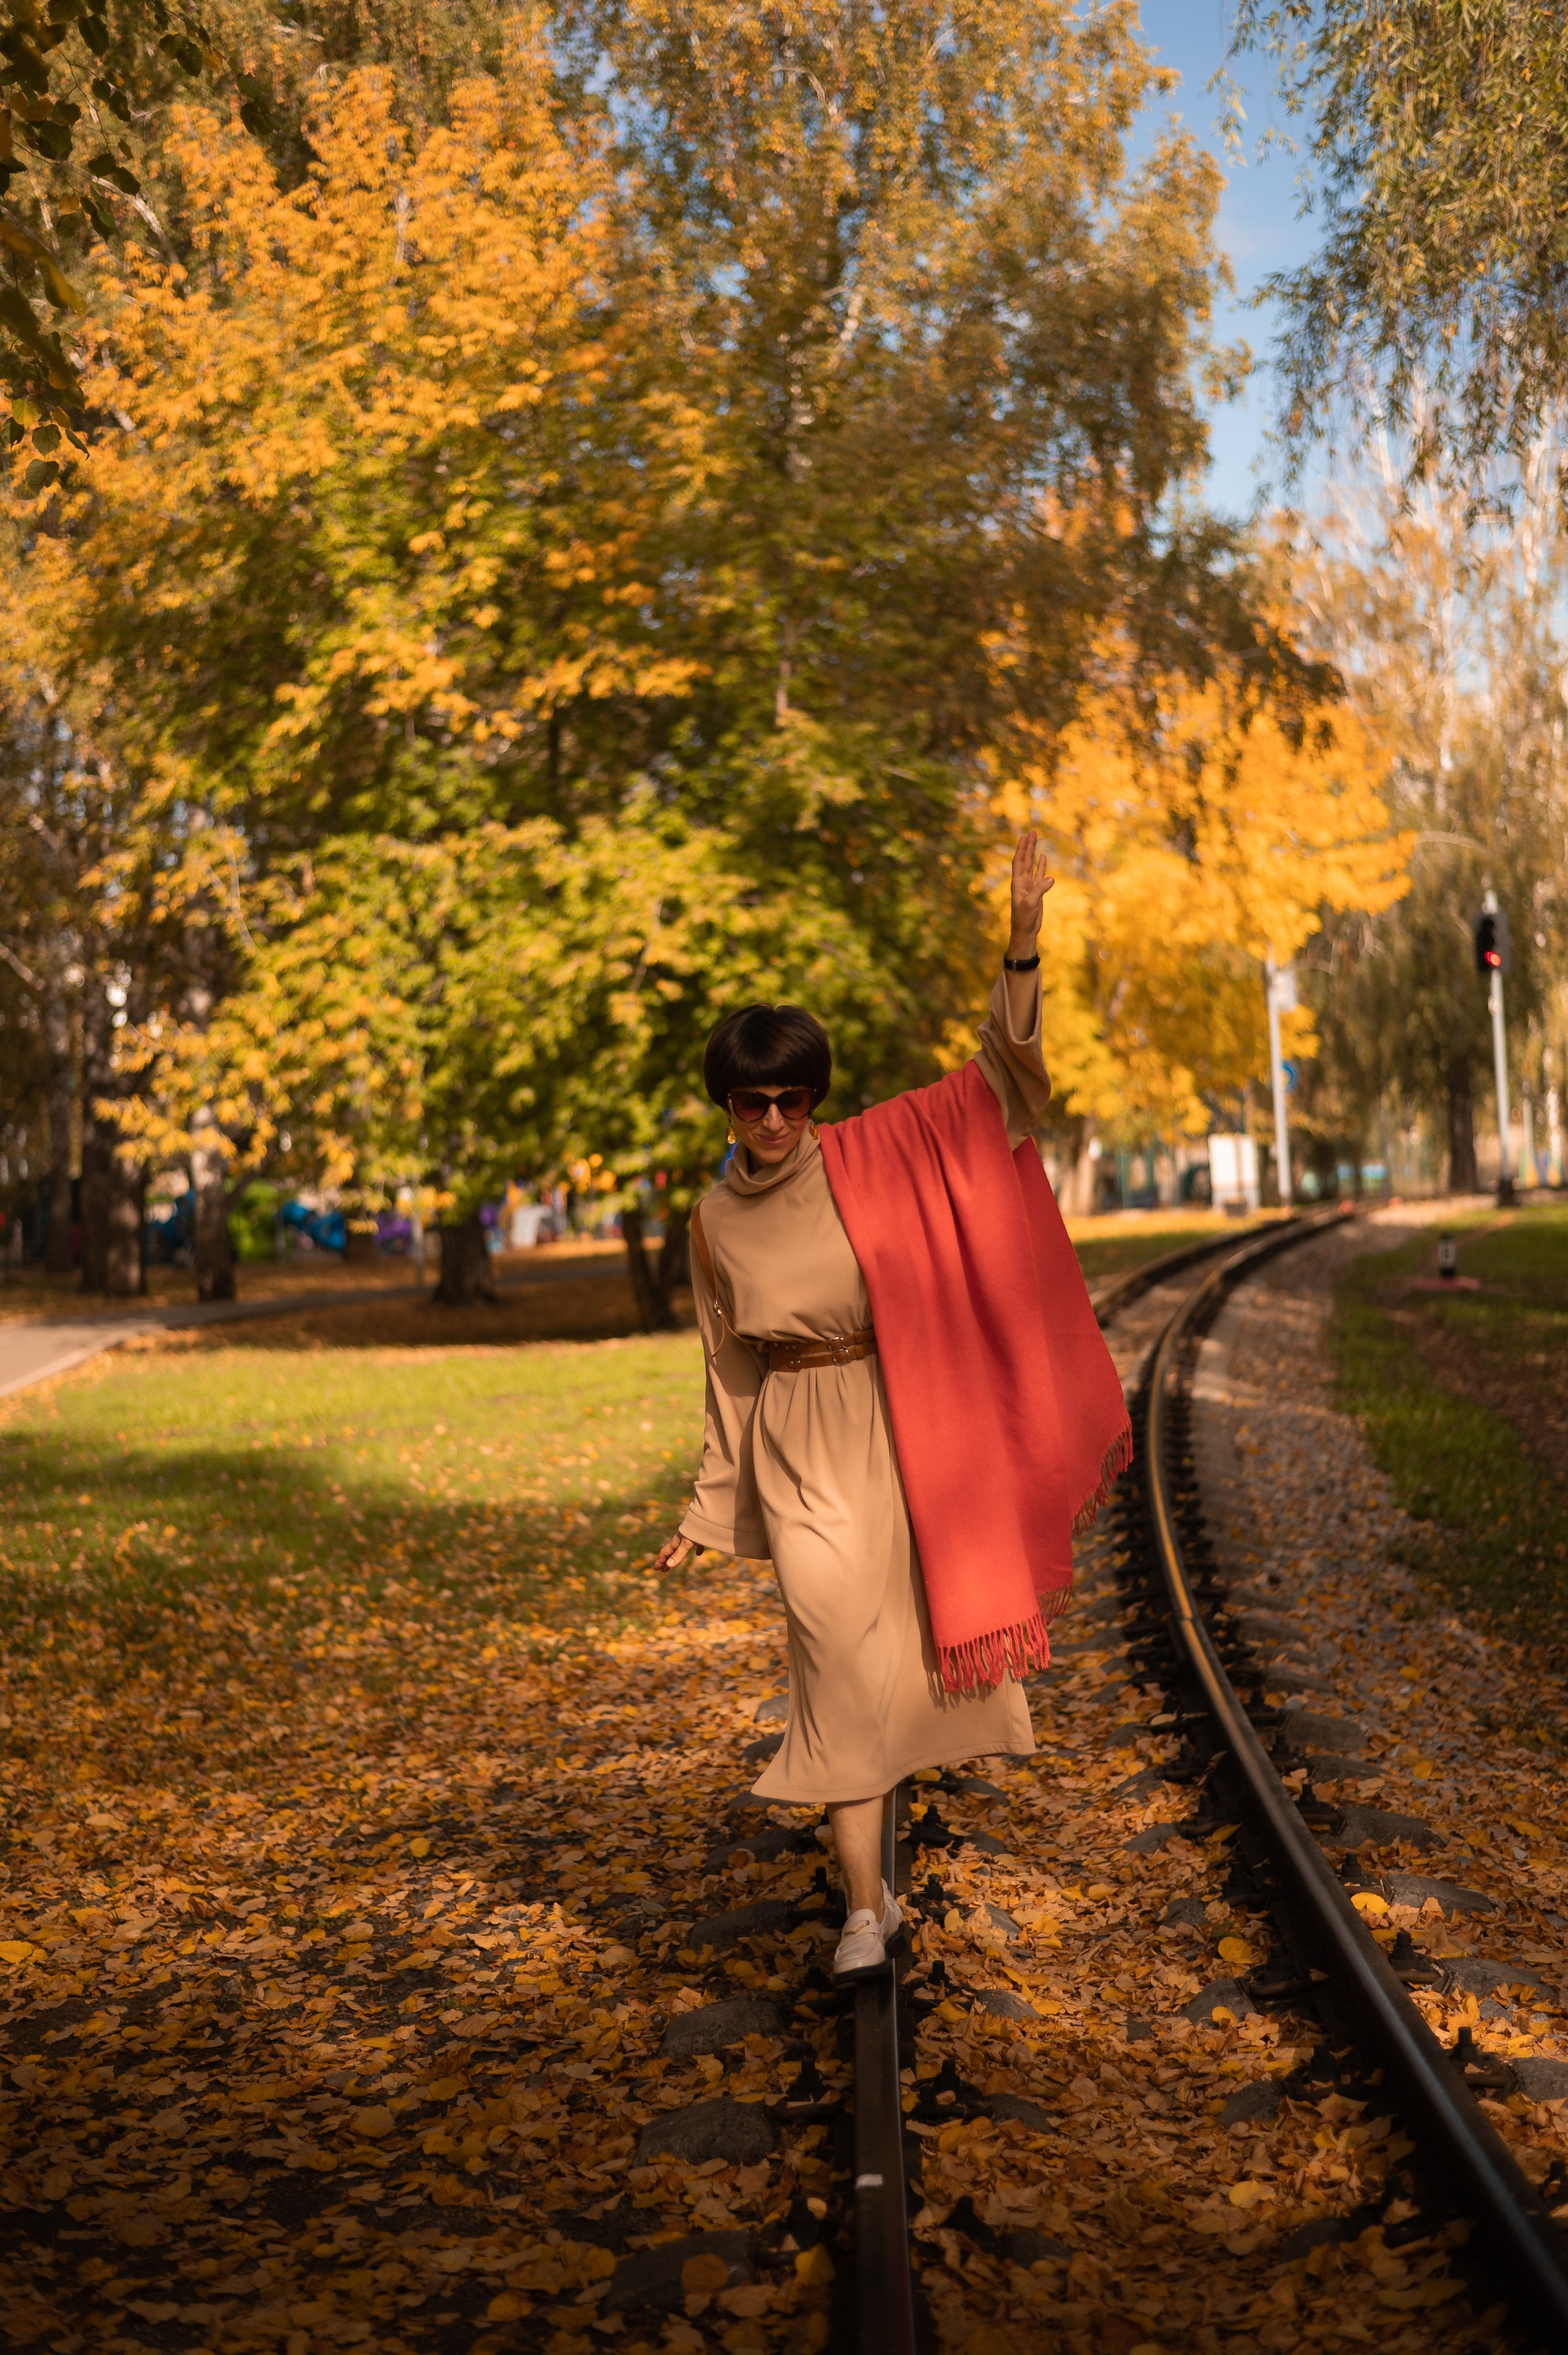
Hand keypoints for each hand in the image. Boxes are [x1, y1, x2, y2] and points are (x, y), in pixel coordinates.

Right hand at [653, 1530, 699, 1573]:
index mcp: (677, 1540)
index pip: (666, 1552)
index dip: (661, 1561)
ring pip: (681, 1548)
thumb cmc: (697, 1528)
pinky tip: (698, 1554)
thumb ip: (679, 1553)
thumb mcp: (687, 1542)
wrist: (708, 1515)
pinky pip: (696, 1545)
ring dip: (676, 1556)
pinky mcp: (700, 1536)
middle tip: (662, 1570)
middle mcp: (682, 1538)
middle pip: (671, 1551)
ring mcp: (690, 1537)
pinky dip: (696, 1550)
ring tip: (675, 1563)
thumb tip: (669, 1565)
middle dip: (666, 1560)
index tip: (656, 1569)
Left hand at [1009, 829, 1053, 956]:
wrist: (1025, 930)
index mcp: (1017, 883)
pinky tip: (1043, 856)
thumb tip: (1051, 878)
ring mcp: (1029, 886)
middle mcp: (1022, 882)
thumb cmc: (1024, 918)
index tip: (1024, 836)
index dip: (1021, 849)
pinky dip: (1041, 865)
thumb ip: (1039, 890)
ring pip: (1031, 865)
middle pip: (1025, 860)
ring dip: (1033, 852)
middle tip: (1031, 832)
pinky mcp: (1037, 891)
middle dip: (1027, 846)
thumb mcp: (1030, 904)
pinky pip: (1039, 874)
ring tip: (1035, 840)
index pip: (1019, 862)